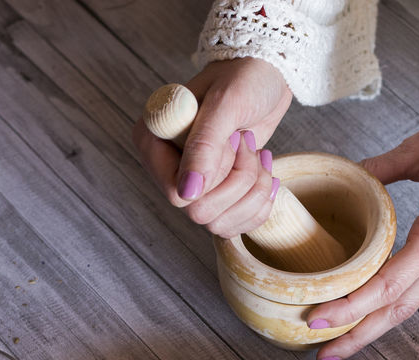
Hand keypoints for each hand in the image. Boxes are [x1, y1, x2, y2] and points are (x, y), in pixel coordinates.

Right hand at [132, 58, 291, 237]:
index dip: (215, 174)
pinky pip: (236, 225)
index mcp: (152, 142)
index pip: (176, 193)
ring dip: (253, 189)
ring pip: (220, 223)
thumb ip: (204, 146)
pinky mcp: (216, 195)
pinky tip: (265, 170)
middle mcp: (165, 169)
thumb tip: (186, 193)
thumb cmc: (244, 78)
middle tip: (246, 142)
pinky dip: (261, 200)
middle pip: (200, 213)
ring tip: (257, 153)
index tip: (231, 137)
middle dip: (238, 179)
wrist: (266, 76)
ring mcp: (191, 186)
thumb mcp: (226, 104)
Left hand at [307, 123, 418, 359]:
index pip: (389, 285)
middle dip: (360, 334)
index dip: (352, 307)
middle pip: (400, 309)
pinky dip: (393, 302)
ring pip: (412, 302)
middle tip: (325, 354)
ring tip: (342, 338)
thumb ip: (380, 168)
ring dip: (375, 324)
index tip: (319, 320)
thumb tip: (350, 175)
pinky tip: (370, 307)